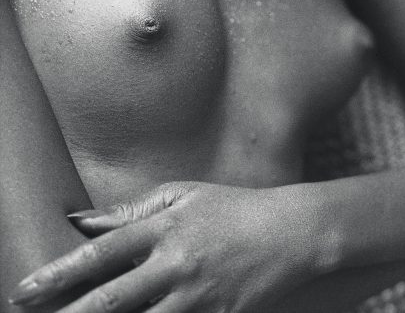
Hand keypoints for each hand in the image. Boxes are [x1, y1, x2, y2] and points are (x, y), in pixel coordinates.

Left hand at [9, 182, 321, 312]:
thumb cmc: (231, 206)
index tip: (27, 289)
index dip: (61, 272)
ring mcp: (198, 297)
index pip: (103, 252)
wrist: (289, 231)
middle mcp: (176, 264)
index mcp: (165, 227)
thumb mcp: (183, 194)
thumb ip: (133, 209)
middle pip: (113, 299)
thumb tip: (83, 221)